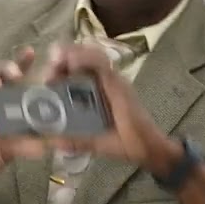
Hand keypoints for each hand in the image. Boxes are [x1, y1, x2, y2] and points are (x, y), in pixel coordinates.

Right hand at [45, 43, 176, 172]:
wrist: (155, 147)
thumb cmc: (135, 144)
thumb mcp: (107, 145)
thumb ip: (82, 142)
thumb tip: (53, 143)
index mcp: (118, 90)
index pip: (100, 63)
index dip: (79, 57)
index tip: (60, 62)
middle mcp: (116, 82)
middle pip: (92, 56)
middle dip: (68, 57)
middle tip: (49, 69)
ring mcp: (114, 84)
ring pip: (92, 62)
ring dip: (71, 62)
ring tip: (52, 73)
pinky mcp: (111, 90)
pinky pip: (93, 72)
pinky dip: (77, 71)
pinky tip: (63, 80)